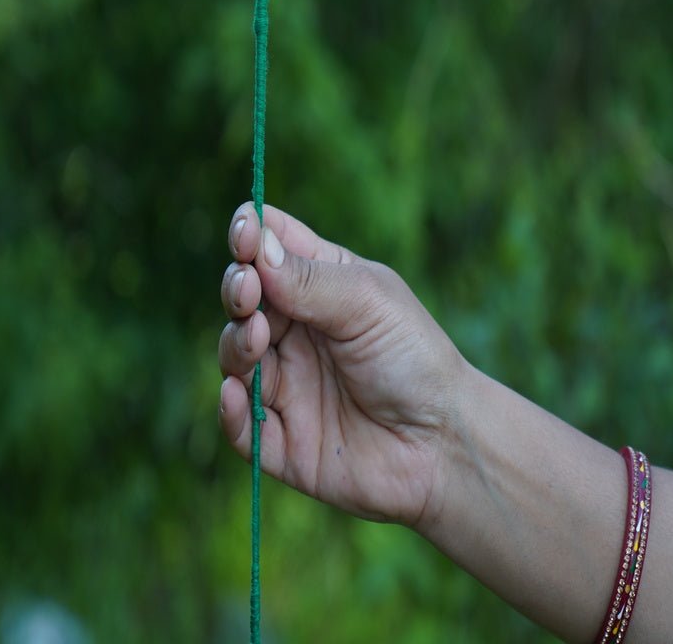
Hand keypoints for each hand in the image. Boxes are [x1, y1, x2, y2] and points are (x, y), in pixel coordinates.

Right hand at [218, 204, 467, 528]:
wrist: (442, 441)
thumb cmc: (415, 356)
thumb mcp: (368, 303)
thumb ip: (309, 280)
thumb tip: (256, 247)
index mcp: (321, 284)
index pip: (271, 248)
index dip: (251, 234)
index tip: (244, 231)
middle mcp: (296, 331)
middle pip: (243, 299)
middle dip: (238, 289)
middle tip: (247, 289)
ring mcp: (286, 384)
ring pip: (235, 355)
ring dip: (235, 342)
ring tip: (256, 336)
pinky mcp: (280, 440)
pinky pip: (240, 425)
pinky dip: (230, 408)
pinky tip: (236, 390)